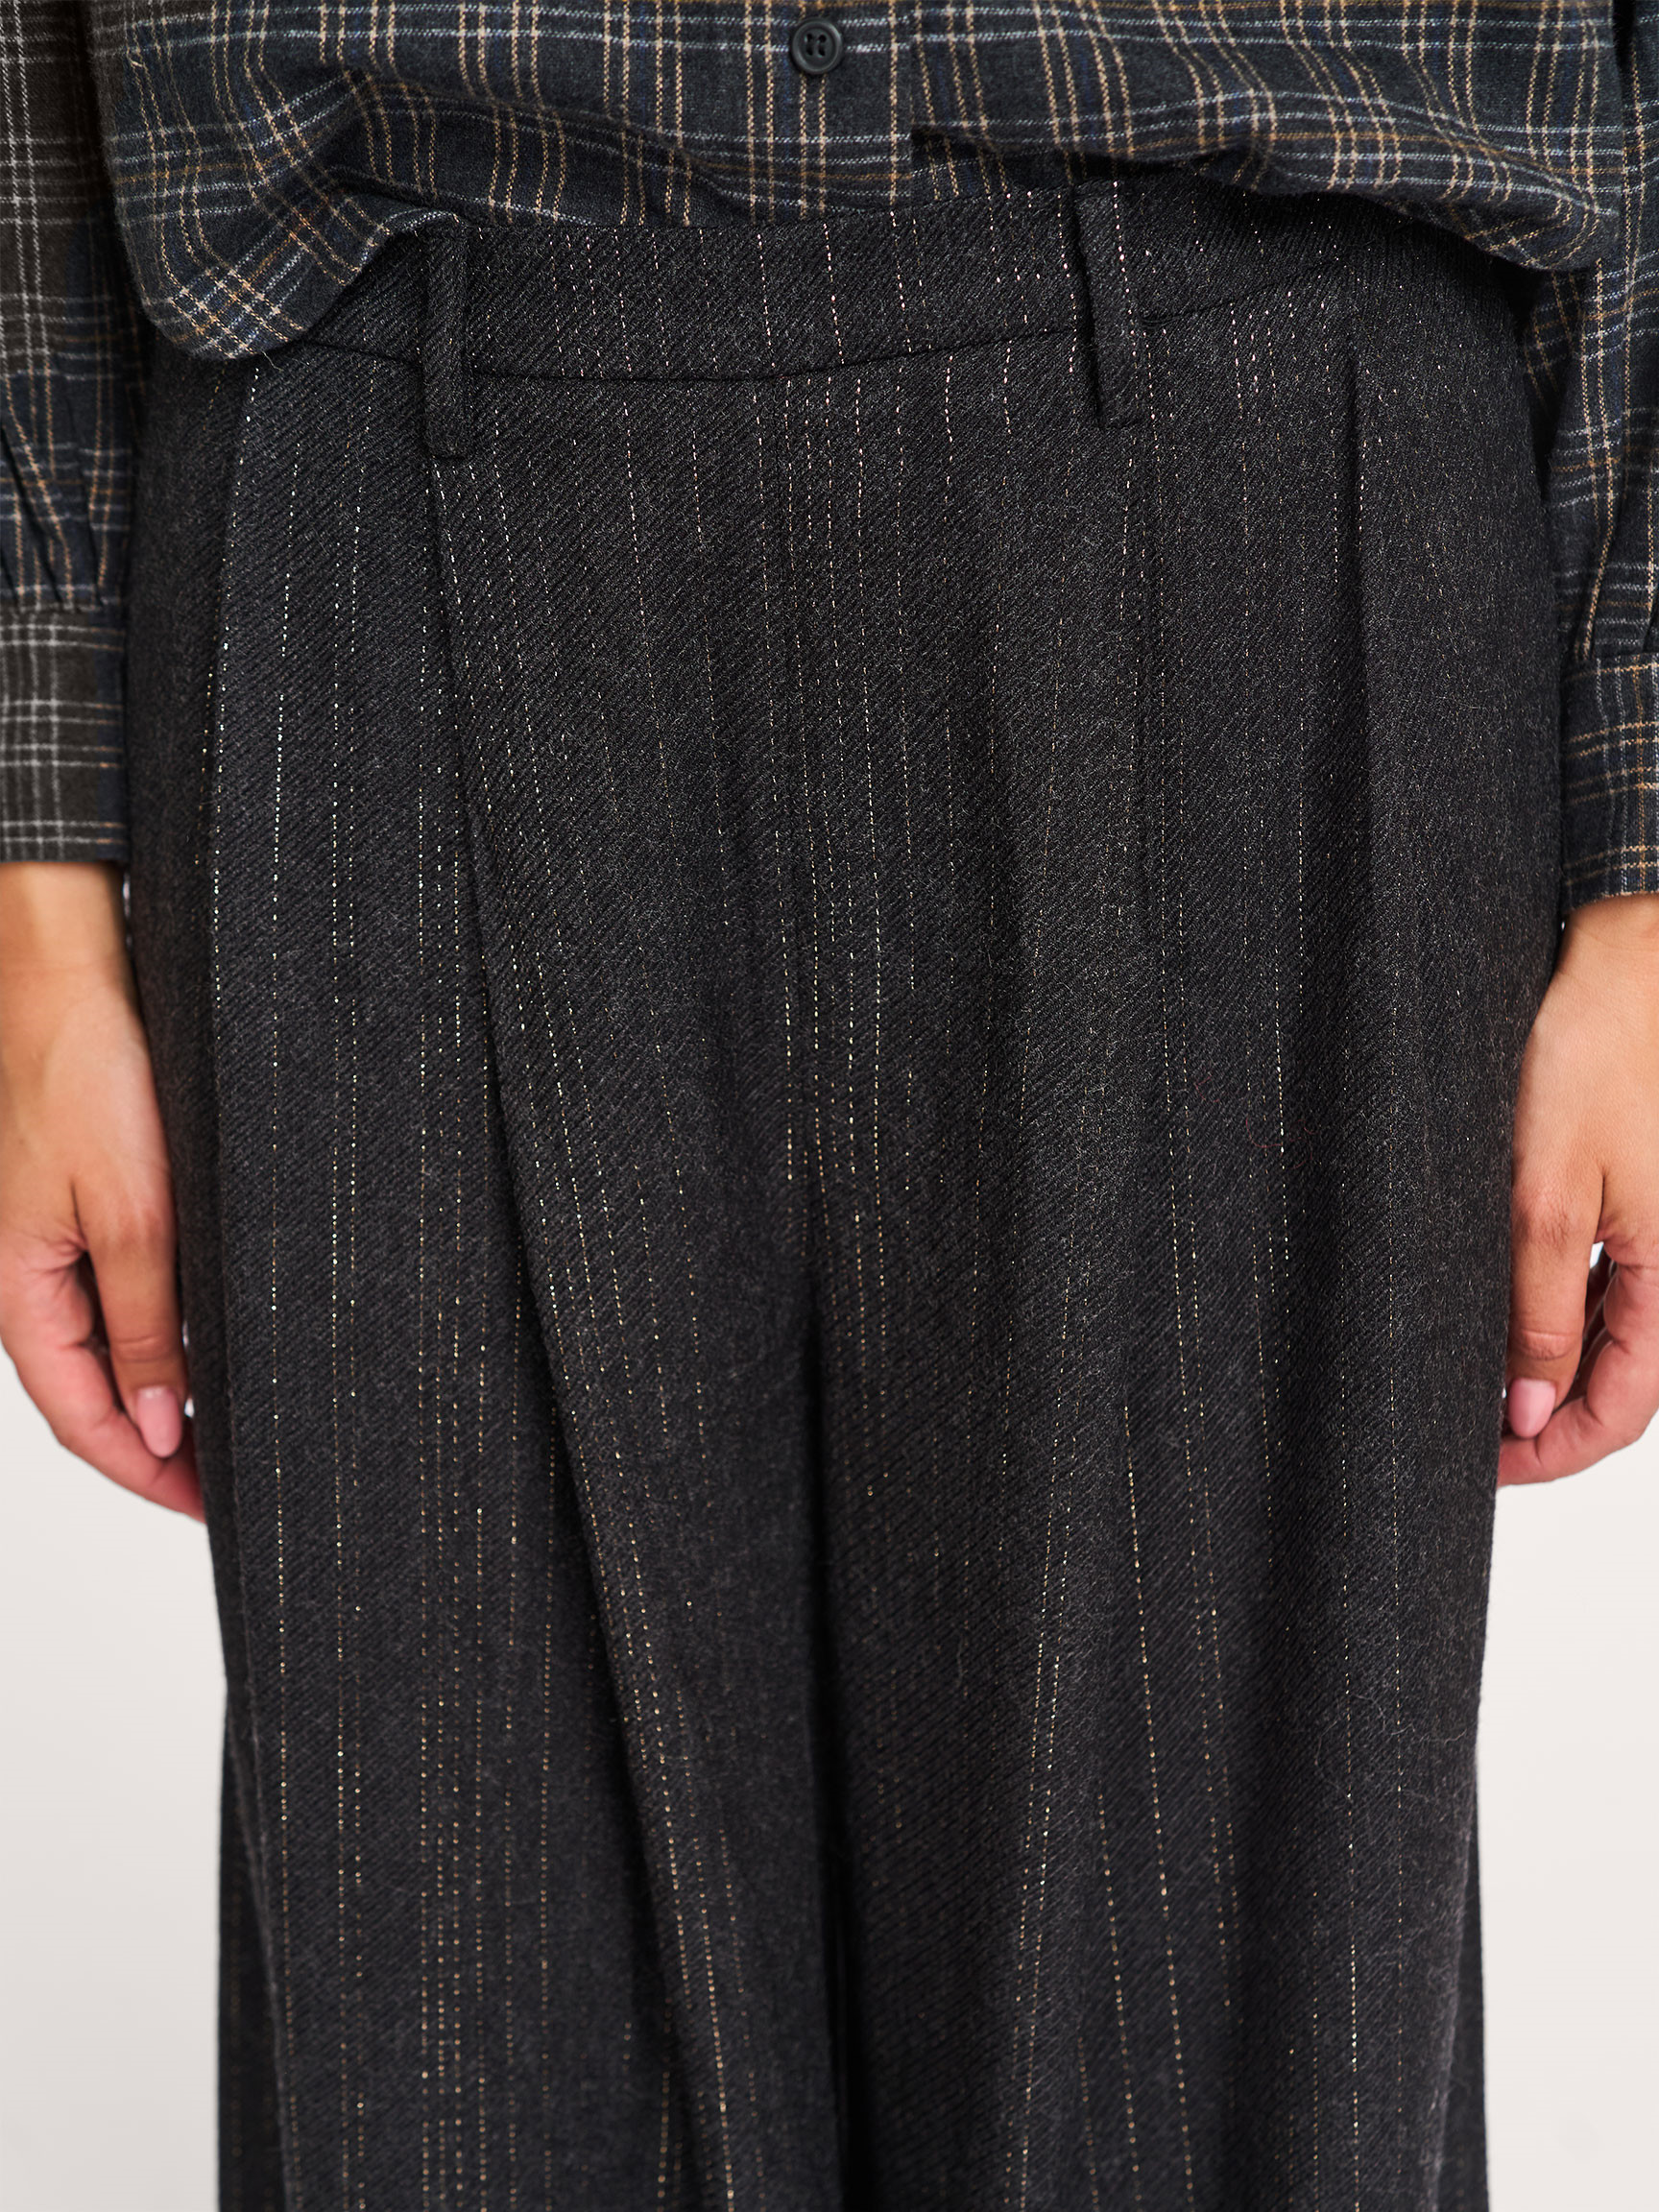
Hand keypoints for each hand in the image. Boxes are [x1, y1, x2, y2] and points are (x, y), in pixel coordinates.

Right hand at [0, 862, 199, 1517]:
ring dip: (168, 1393)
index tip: (213, 1509)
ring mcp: (58, 1243)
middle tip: (238, 1483)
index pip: (83, 1421)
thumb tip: (161, 1429)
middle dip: (162, 1450)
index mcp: (22, 1291)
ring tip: (240, 1426)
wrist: (74, 973)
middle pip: (95, 1396)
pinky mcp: (90, 1206)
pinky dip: (168, 1332)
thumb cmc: (86, 1073)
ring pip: (112, 1347)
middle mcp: (32, 1277)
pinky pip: (124, 1295)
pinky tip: (218, 1341)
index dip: (147, 1475)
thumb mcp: (135, 1215)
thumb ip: (149, 1327)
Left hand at [1500, 889, 1658, 1484]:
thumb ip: (1537, 1306)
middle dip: (1544, 1419)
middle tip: (1464, 1434)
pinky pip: (1606, 1284)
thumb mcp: (1545, 1195)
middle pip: (1617, 1381)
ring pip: (1609, 1335)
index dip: (1553, 1450)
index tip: (1483, 1466)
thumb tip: (1529, 1407)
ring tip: (1470, 1383)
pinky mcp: (1638, 1201)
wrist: (1622, 963)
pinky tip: (1503, 1318)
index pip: (1622, 1407)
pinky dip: (1557, 1313)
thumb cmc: (1591, 1057)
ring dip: (1546, 1368)